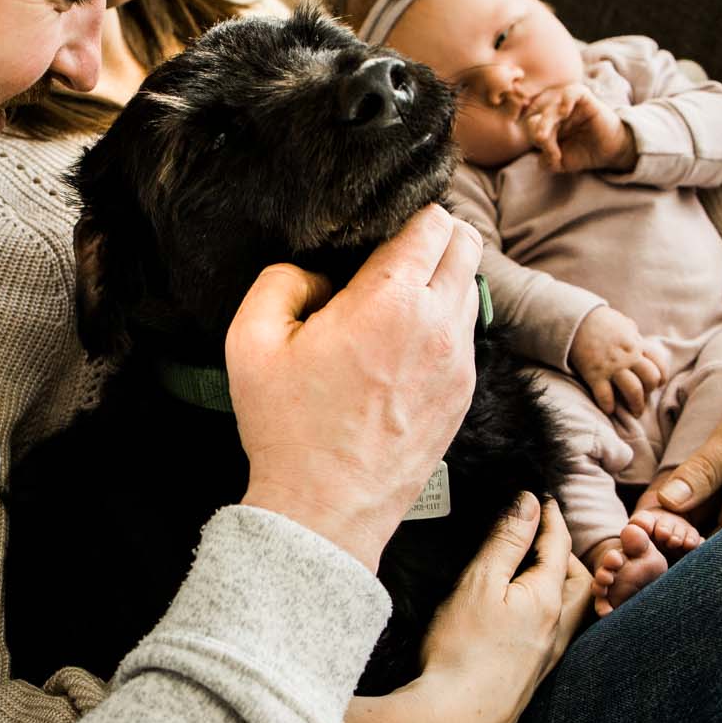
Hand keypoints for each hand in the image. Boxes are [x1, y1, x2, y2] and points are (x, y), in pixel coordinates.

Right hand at [228, 204, 482, 570]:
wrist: (325, 509)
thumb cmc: (287, 428)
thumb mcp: (250, 342)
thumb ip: (280, 281)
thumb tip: (317, 273)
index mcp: (389, 302)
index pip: (434, 222)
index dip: (410, 213)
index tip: (382, 229)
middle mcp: (438, 326)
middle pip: (466, 245)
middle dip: (436, 238)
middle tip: (394, 255)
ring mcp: (458, 364)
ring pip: (470, 290)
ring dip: (441, 283)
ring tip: (394, 305)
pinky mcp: (462, 396)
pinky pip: (465, 337)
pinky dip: (443, 326)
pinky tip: (402, 348)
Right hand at [297, 494, 589, 722]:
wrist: (456, 718)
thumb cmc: (462, 648)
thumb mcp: (480, 581)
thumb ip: (507, 540)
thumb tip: (529, 504)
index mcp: (547, 597)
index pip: (558, 545)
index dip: (550, 516)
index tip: (542, 497)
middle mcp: (557, 626)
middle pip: (577, 579)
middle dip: (564, 551)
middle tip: (542, 534)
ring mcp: (547, 654)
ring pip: (570, 608)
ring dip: (561, 583)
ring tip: (534, 571)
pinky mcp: (532, 675)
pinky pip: (556, 631)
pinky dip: (549, 610)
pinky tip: (524, 615)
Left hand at [522, 83, 633, 173]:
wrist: (609, 152)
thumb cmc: (583, 154)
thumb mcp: (560, 163)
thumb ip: (546, 160)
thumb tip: (540, 152)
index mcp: (546, 124)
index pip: (530, 125)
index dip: (534, 138)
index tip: (550, 156)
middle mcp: (556, 112)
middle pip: (537, 113)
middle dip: (538, 129)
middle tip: (541, 141)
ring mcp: (570, 104)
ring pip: (551, 104)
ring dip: (546, 120)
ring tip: (545, 136)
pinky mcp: (585, 99)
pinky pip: (572, 92)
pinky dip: (566, 99)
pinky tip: (564, 112)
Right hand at [569, 304, 663, 415]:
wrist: (575, 319)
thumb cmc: (599, 320)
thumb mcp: (622, 323)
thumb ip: (631, 332)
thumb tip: (635, 334)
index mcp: (636, 344)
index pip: (659, 363)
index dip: (661, 376)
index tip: (657, 383)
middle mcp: (628, 357)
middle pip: (651, 379)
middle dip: (649, 391)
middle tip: (643, 398)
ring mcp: (612, 367)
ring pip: (634, 391)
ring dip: (636, 405)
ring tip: (634, 412)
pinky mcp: (595, 374)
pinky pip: (605, 396)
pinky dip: (608, 406)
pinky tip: (609, 410)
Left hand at [655, 296, 721, 527]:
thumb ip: (707, 467)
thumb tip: (669, 503)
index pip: (700, 548)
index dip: (665, 543)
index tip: (639, 527)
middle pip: (705, 545)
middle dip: (667, 538)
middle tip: (638, 524)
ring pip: (713, 530)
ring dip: (680, 526)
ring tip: (651, 513)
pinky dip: (698, 512)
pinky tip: (677, 498)